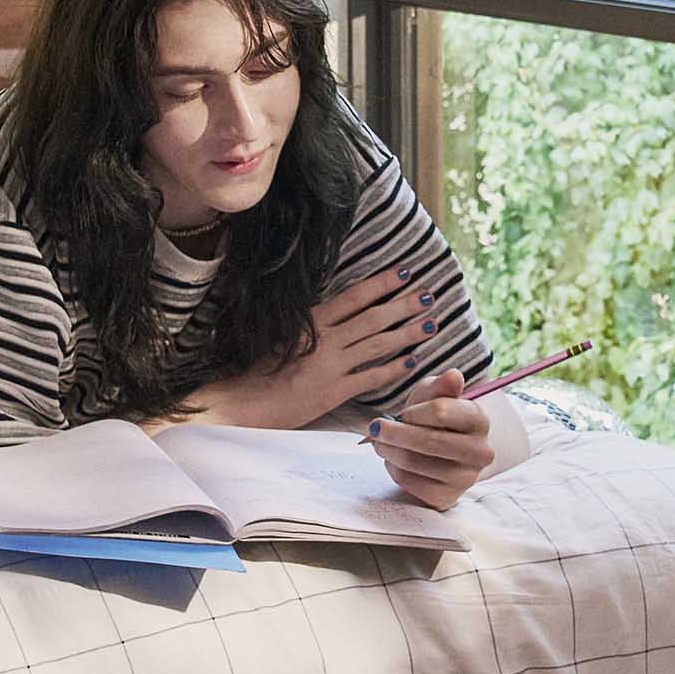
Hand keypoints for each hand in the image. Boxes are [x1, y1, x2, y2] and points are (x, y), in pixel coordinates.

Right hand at [181, 268, 437, 428]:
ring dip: (407, 333)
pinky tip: (413, 361)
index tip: (405, 272)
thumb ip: (310, 326)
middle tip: (430, 295)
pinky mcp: (334, 392)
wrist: (242, 401)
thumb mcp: (282, 337)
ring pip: (378, 344)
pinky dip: (394, 369)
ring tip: (432, 323)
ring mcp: (331, 365)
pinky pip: (371, 377)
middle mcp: (324, 339)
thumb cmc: (256, 370)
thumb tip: (336, 315)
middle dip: (404, 305)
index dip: (382, 283)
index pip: (354, 296)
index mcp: (311, 321)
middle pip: (373, 317)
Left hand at [367, 373, 496, 509]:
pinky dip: (394, 470)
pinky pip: (411, 484)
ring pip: (415, 462)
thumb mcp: (433, 396)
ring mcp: (466, 478)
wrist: (437, 454)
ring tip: (380, 443)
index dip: (413, 412)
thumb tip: (453, 376)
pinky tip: (393, 461)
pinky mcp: (448, 498)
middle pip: (428, 441)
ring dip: (388, 450)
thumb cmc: (433, 420)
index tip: (403, 414)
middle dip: (394, 433)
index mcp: (479, 420)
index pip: (440, 412)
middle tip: (376, 428)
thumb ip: (439, 386)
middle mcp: (480, 452)